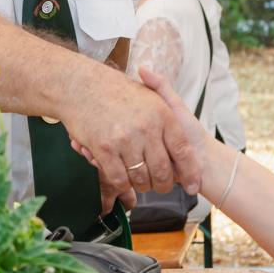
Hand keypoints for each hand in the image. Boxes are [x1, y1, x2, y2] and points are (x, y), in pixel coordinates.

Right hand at [60, 69, 199, 212]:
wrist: (81, 85)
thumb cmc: (116, 91)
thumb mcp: (150, 94)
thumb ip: (171, 116)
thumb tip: (182, 138)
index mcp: (163, 115)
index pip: (183, 151)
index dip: (190, 173)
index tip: (192, 187)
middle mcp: (147, 127)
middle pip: (162, 170)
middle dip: (163, 185)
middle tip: (160, 187)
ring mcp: (125, 139)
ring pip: (141, 178)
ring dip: (142, 186)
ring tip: (141, 184)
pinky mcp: (105, 148)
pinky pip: (119, 178)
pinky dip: (123, 185)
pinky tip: (123, 182)